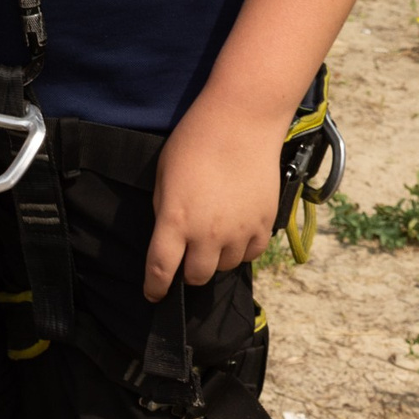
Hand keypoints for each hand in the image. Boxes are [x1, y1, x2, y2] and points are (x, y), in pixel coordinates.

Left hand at [144, 93, 285, 299]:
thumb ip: (164, 209)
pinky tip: (236, 232)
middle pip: (196, 276)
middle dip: (187, 272)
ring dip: (216, 258)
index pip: (161, 269)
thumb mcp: (164, 175)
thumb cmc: (194, 141)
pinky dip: (241, 249)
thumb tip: (170, 234)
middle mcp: (208, 234)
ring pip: (225, 266)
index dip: (155, 287)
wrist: (241, 123)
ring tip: (214, 235)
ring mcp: (239, 232)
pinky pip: (251, 253)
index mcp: (175, 220)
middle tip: (187, 255)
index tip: (154, 295)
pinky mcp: (264, 225)